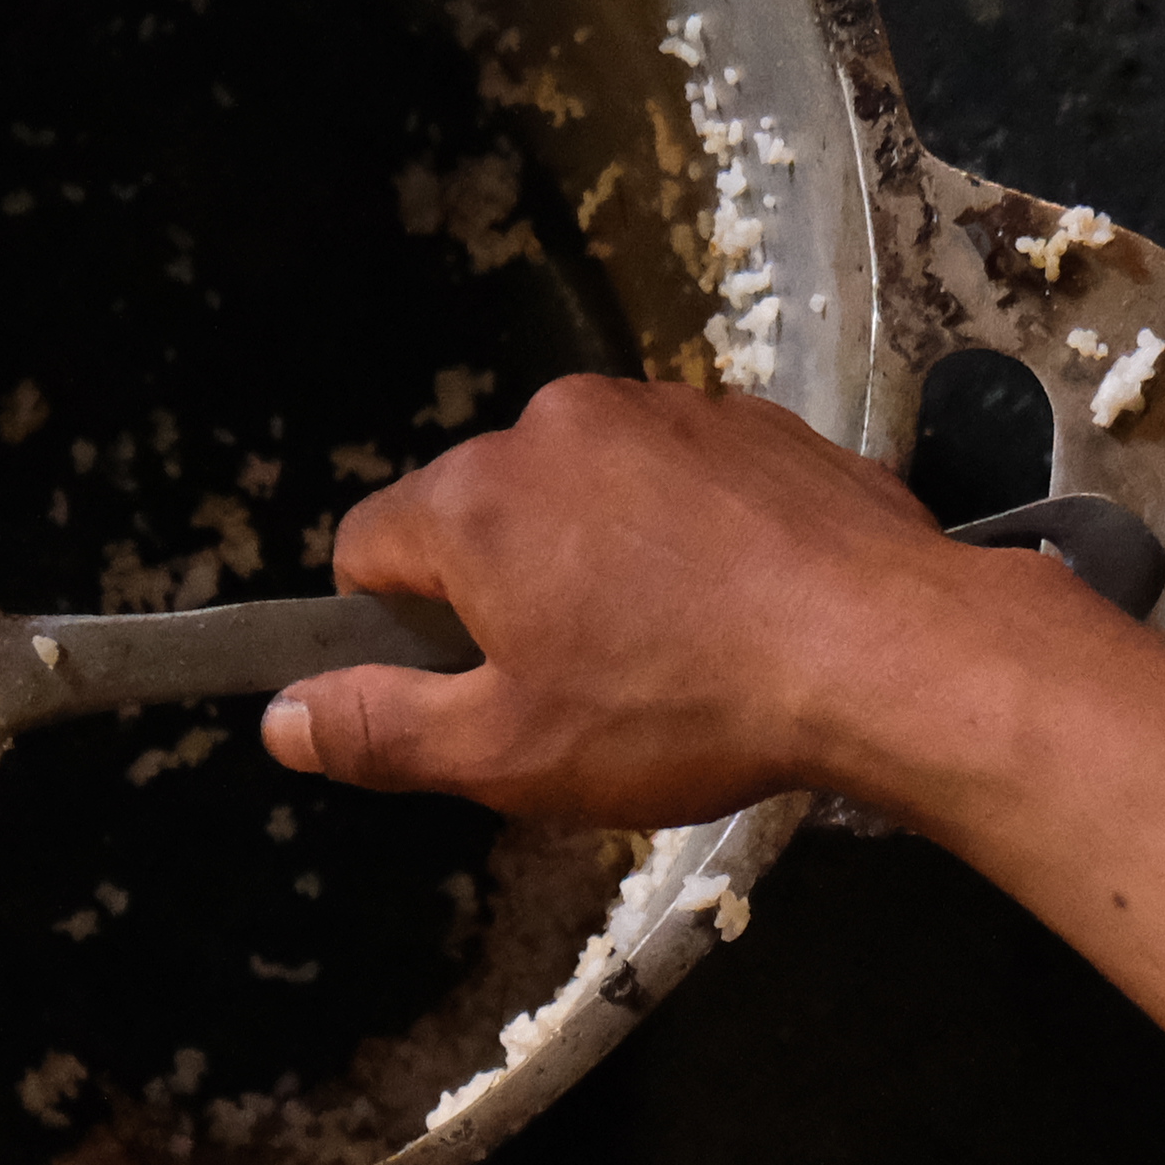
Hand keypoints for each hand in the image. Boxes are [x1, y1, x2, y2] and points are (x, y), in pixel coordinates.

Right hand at [263, 374, 1068, 825]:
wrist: (881, 648)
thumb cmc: (684, 709)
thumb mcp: (507, 755)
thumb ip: (380, 731)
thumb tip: (282, 719)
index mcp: (475, 498)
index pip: (370, 548)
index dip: (396, 631)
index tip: (462, 689)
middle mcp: (554, 424)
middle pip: (482, 514)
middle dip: (508, 596)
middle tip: (579, 692)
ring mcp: (660, 409)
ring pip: (584, 494)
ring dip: (600, 565)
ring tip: (672, 656)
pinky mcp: (748, 421)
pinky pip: (676, 480)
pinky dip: (685, 539)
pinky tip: (736, 613)